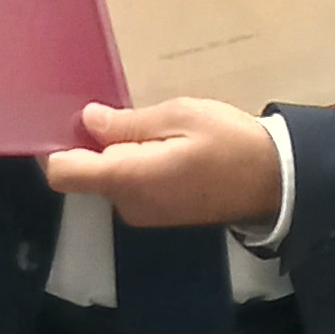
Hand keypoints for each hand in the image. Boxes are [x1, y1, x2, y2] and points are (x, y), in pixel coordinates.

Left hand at [40, 97, 282, 231]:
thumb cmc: (229, 142)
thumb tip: (88, 121)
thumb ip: (129, 124)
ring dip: (123, 156)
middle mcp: (127, 204)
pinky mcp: (158, 216)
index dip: (58, 147)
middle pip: (87, 173)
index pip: (62, 173)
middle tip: (134, 117)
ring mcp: (143, 215)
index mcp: (128, 179)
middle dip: (100, 146)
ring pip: (110, 179)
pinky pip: (131, 188)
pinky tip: (169, 151)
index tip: (74, 122)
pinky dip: (139, 169)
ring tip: (160, 132)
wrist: (276, 181)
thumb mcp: (180, 116)